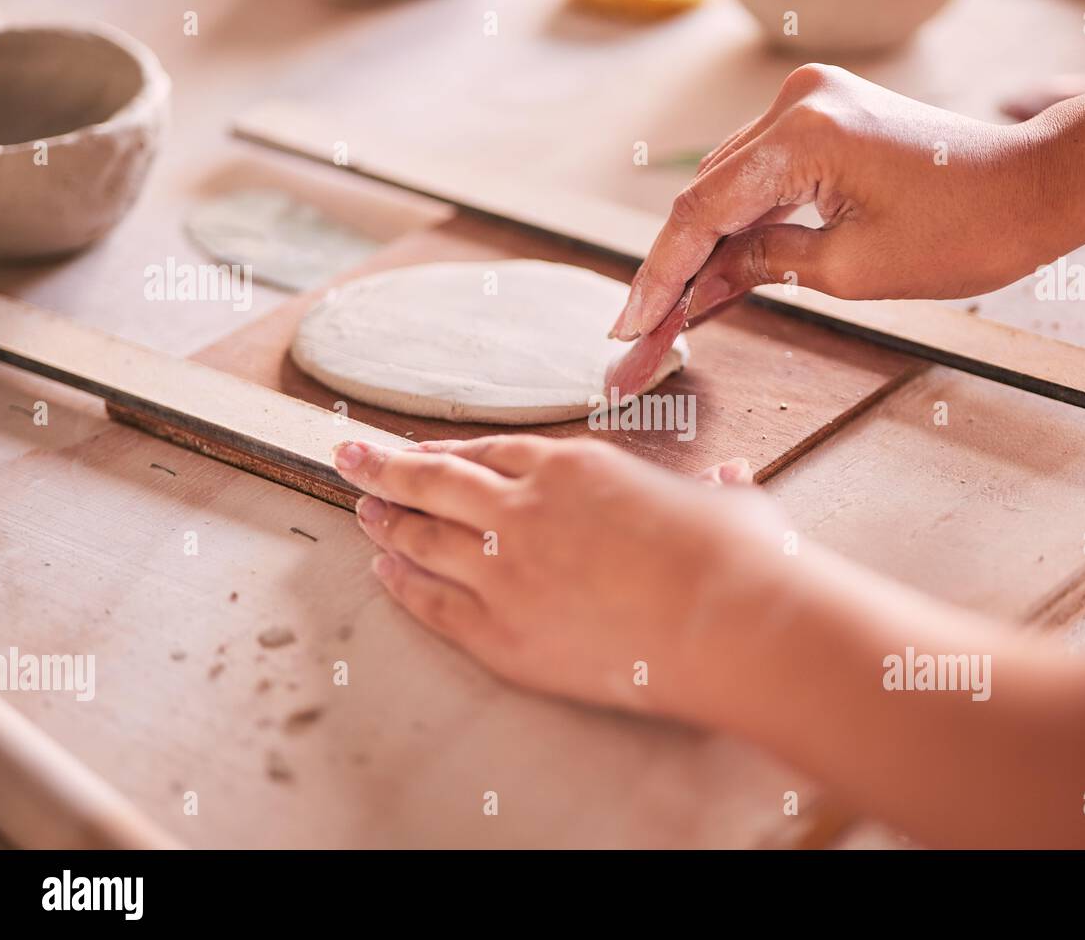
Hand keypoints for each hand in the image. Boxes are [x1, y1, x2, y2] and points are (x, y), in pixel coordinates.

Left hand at [332, 436, 789, 716]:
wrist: (731, 622)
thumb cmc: (735, 557)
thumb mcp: (727, 503)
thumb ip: (714, 490)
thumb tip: (734, 480)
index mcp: (573, 467)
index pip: (489, 453)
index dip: (447, 453)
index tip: (421, 451)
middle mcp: (525, 509)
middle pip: (433, 482)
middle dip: (383, 467)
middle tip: (348, 458)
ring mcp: (506, 572)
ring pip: (424, 538)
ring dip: (386, 521)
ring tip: (360, 511)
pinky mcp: (504, 633)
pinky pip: (434, 603)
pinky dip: (402, 584)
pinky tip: (382, 571)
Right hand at [610, 63, 1046, 340]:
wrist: (1035, 189)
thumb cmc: (965, 230)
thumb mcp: (851, 268)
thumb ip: (765, 264)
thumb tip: (706, 282)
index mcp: (802, 134)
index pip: (701, 213)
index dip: (660, 277)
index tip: (630, 325)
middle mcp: (796, 104)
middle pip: (706, 197)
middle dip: (674, 270)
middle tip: (642, 335)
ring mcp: (809, 105)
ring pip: (728, 188)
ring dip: (704, 251)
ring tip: (672, 318)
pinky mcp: (823, 120)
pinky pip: (761, 177)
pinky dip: (741, 227)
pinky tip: (716, 279)